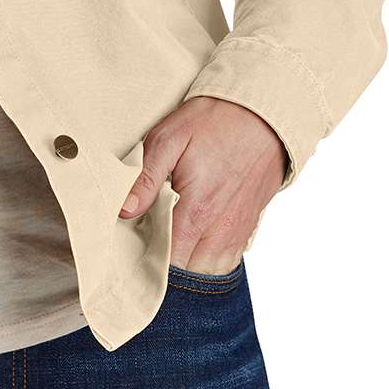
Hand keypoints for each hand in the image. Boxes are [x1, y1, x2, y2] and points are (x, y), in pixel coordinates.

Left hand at [119, 96, 288, 272]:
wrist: (264, 113)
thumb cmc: (215, 122)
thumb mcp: (170, 138)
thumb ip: (145, 177)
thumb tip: (123, 210)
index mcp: (196, 211)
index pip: (166, 264)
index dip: (145, 264)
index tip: (129, 254)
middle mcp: (220, 230)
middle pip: (187, 275)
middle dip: (164, 269)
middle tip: (145, 249)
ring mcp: (238, 231)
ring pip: (209, 273)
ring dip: (188, 267)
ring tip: (168, 247)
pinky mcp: (249, 227)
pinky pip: (227, 261)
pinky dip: (208, 260)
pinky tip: (193, 243)